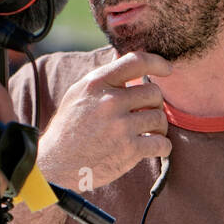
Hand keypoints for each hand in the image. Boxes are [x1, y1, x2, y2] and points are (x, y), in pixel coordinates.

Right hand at [35, 51, 172, 191]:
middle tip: (144, 114)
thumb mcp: (77, 94)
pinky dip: (162, 147)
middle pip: (154, 93)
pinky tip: (152, 148)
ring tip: (145, 133)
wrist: (56, 165)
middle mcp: (109, 101)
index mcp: (96, 84)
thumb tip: (123, 57)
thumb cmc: (68, 129)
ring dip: (157, 127)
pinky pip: (162, 143)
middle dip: (153, 104)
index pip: (136, 61)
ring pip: (160, 118)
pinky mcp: (130, 150)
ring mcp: (121, 126)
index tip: (167, 69)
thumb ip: (102, 79)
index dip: (157, 62)